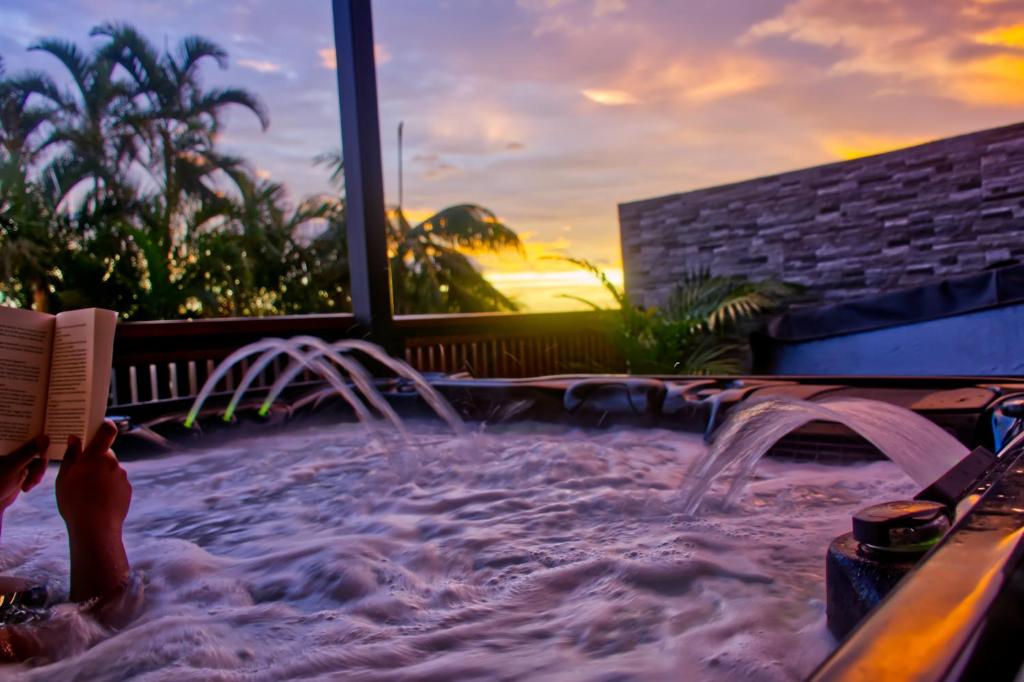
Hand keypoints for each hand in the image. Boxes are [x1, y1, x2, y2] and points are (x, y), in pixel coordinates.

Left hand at [0, 436, 48, 514]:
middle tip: (40, 468)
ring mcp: (16, 457)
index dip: (35, 430)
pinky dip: (35, 476)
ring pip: (37, 456)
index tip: (48, 433)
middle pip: (33, 443)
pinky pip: (36, 466)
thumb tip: (46, 437)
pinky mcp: (21, 466)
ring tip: (31, 483)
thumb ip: (29, 451)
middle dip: (39, 458)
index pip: (22, 430)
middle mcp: (9, 447)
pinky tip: (27, 487)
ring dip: (38, 471)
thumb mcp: (13, 467)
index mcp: (4, 443)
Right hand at [56, 422, 130, 536]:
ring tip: (88, 493)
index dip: (106, 426)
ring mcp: (122, 477)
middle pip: (106, 455)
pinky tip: (99, 500)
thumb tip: (74, 439)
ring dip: (102, 476)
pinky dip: (109, 488)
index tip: (103, 425)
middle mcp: (113, 463)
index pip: (107, 432)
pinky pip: (117, 484)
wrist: (96, 527)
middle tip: (83, 473)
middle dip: (96, 460)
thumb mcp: (64, 478)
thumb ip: (71, 456)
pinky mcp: (127, 489)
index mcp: (96, 457)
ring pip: (111, 471)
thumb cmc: (74, 502)